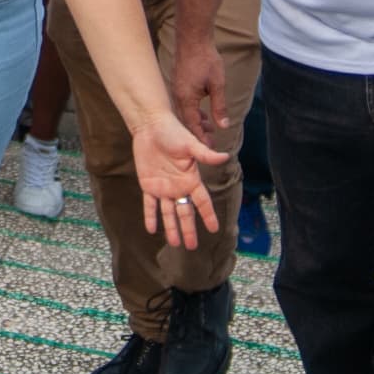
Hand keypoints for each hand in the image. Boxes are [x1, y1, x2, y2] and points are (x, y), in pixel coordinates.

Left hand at [130, 111, 226, 247]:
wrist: (150, 126)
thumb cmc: (172, 132)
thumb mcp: (190, 144)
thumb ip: (205, 154)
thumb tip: (225, 156)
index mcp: (191, 179)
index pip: (202, 202)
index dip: (208, 215)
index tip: (215, 229)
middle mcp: (179, 187)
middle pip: (185, 212)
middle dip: (188, 229)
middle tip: (191, 247)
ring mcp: (163, 187)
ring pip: (168, 212)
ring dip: (171, 228)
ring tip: (175, 243)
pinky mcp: (148, 184)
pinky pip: (149, 204)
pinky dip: (151, 216)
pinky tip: (151, 229)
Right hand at [168, 35, 229, 143]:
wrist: (193, 39)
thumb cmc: (206, 60)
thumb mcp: (217, 85)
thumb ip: (219, 107)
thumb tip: (223, 126)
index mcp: (186, 98)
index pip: (192, 124)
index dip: (200, 138)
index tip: (209, 148)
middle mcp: (178, 96)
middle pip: (186, 121)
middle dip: (198, 133)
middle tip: (211, 143)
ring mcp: (177, 89)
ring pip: (185, 112)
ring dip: (196, 122)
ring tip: (209, 130)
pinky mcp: (179, 84)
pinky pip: (184, 104)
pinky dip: (193, 112)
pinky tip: (203, 113)